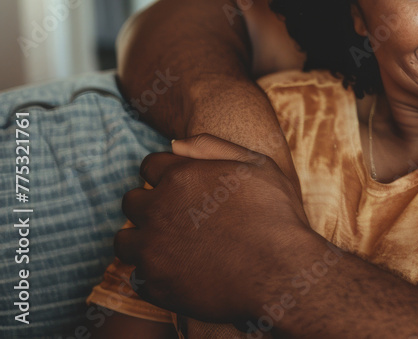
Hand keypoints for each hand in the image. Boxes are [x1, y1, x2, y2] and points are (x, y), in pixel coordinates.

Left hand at [114, 134, 314, 324]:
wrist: (281, 274)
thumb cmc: (276, 217)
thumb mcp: (257, 165)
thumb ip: (213, 147)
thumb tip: (174, 143)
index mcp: (180, 176)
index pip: (148, 166)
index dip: (165, 176)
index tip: (180, 190)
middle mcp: (158, 210)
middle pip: (131, 202)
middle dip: (151, 207)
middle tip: (178, 219)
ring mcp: (152, 249)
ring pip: (125, 241)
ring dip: (143, 240)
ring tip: (172, 247)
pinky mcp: (153, 284)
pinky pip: (137, 276)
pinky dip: (154, 274)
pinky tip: (181, 271)